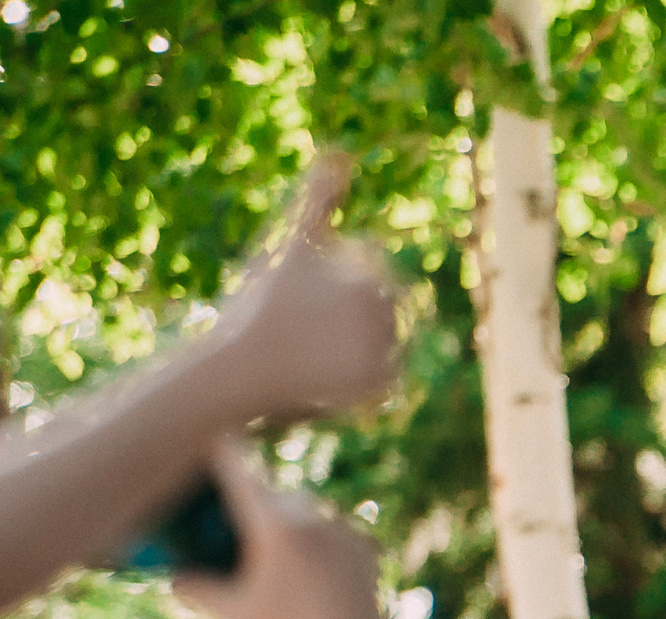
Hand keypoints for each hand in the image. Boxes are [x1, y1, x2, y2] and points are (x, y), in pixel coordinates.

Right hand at [175, 442, 393, 618]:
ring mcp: (341, 528)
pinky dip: (313, 539)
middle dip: (249, 500)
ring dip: (283, 519)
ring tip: (272, 551)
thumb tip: (171, 574)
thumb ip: (195, 587)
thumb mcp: (232, 614)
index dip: (218, 447)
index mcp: (275, 523)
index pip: (238, 464)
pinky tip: (306, 567)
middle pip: (269, 489)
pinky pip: (329, 529)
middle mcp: (311, 515)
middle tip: (231, 518)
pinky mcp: (362, 544)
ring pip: (301, 508)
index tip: (206, 435)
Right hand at [207, 153, 399, 421]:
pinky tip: (327, 373)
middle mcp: (387, 310)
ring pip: (385, 340)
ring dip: (355, 342)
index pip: (371, 268)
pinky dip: (360, 377)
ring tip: (316, 348)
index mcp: (372, 271)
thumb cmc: (263, 301)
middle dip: (347, 314)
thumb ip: (320, 198)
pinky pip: (385, 376)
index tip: (305, 296)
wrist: (241, 367)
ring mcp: (387, 349)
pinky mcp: (384, 384)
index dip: (332, 282)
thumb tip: (339, 150)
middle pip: (384, 307)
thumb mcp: (294, 243)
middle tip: (307, 326)